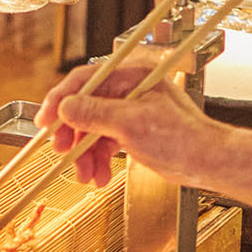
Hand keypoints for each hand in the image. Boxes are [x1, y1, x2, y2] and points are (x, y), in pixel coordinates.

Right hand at [36, 61, 223, 187]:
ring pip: (92, 129)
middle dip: (72, 134)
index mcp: (130, 75)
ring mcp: (129, 110)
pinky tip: (100, 175)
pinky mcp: (131, 130)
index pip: (83, 80)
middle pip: (84, 107)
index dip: (59, 100)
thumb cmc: (182, 137)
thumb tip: (65, 108)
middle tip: (62, 152)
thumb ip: (94, 114)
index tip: (45, 121)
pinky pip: (104, 142)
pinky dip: (99, 160)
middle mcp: (127, 89)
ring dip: (85, 154)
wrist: (205, 161)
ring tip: (85, 175)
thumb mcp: (131, 124)